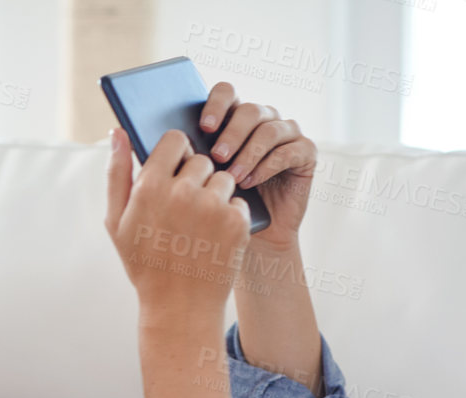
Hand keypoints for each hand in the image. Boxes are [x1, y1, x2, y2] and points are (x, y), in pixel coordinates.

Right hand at [105, 126, 250, 319]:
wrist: (178, 307)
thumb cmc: (144, 263)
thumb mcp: (117, 222)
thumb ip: (117, 173)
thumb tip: (117, 131)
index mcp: (149, 187)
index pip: (174, 140)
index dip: (176, 154)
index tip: (174, 170)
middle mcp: (182, 192)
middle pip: (201, 160)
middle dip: (196, 178)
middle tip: (185, 210)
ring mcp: (212, 207)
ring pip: (223, 178)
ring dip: (215, 195)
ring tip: (200, 225)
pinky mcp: (236, 222)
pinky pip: (238, 200)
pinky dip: (230, 216)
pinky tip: (214, 237)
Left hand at [199, 83, 315, 246]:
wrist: (252, 236)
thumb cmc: (219, 206)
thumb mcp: (198, 178)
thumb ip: (185, 155)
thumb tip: (160, 140)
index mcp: (233, 118)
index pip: (227, 92)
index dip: (217, 104)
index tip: (203, 127)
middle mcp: (263, 120)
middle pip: (250, 111)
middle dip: (231, 134)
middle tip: (216, 157)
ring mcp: (287, 134)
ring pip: (269, 130)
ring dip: (248, 154)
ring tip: (232, 178)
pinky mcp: (305, 153)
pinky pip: (289, 151)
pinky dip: (267, 166)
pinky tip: (250, 182)